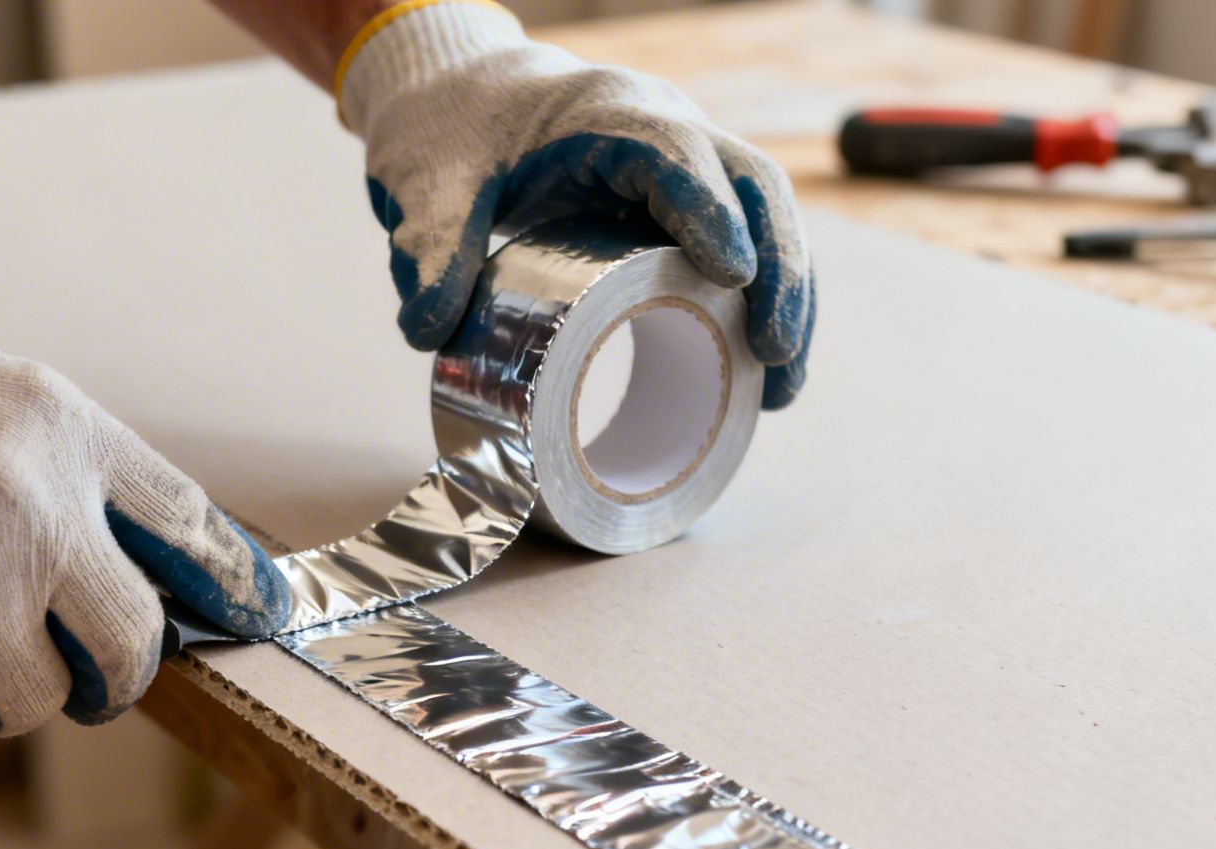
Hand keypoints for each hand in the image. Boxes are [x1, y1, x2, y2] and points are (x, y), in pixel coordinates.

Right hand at [0, 264, 289, 761]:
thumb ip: (69, 463)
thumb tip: (133, 550)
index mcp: (67, 439)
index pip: (190, 525)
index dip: (232, 581)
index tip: (258, 614)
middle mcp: (37, 518)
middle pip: (133, 647)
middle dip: (117, 676)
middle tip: (90, 680)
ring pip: (36, 702)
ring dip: (3, 693)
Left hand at [339, 0, 814, 406]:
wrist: (461, 100)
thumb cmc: (451, 133)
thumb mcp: (426, 187)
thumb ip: (429, 250)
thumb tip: (428, 333)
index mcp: (608, 113)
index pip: (677, 153)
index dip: (709, 211)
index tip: (733, 276)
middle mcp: (666, 130)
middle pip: (752, 185)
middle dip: (778, 266)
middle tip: (775, 350)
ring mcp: (686, 166)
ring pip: (766, 217)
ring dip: (789, 294)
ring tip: (782, 382)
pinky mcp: (686, 206)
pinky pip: (749, 243)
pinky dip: (766, 301)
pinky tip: (768, 370)